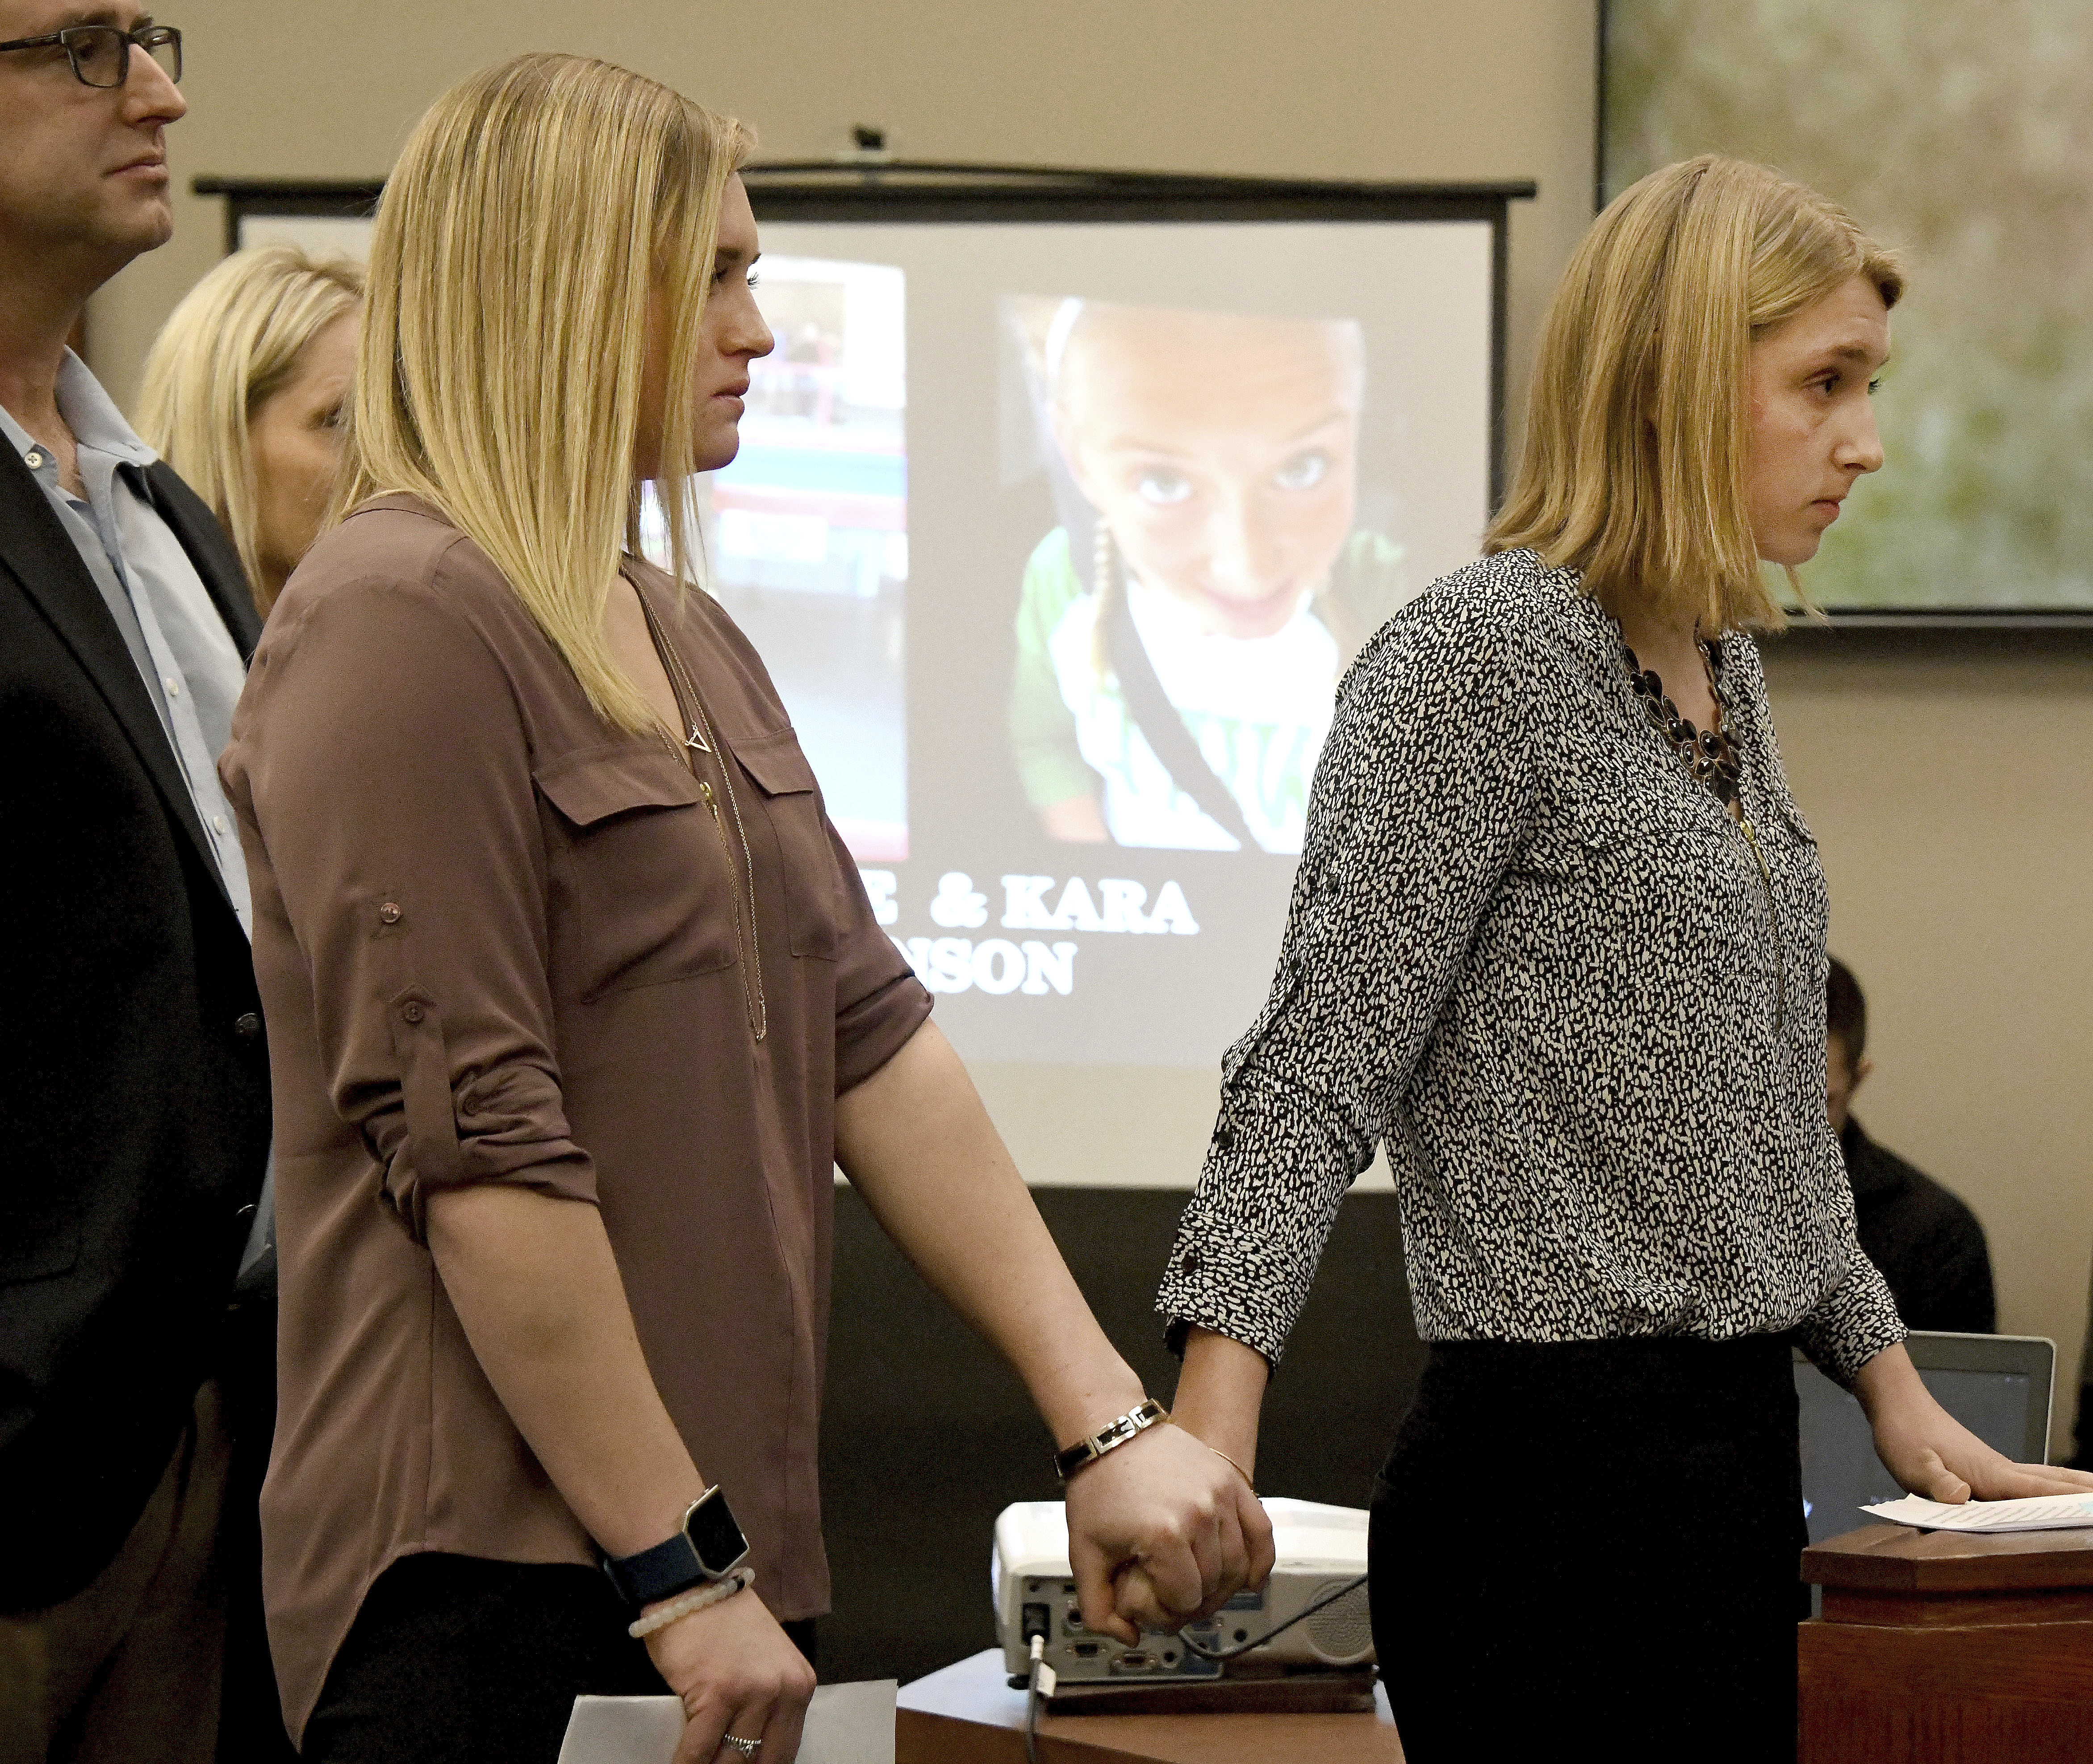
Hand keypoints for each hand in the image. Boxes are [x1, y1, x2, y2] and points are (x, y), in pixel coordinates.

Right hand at [645, 1586, 815, 1763]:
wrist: (692, 1588)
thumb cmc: (724, 1624)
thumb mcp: (766, 1663)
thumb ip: (768, 1705)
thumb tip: (753, 1753)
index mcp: (800, 1685)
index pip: (786, 1751)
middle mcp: (783, 1691)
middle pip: (761, 1760)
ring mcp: (751, 1693)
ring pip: (730, 1761)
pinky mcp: (716, 1695)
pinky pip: (699, 1751)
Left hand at [1062, 1421, 1274, 1644]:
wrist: (1111, 1431)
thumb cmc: (1097, 1487)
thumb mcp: (1084, 1553)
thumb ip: (1098, 1608)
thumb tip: (1131, 1636)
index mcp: (1164, 1536)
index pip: (1186, 1602)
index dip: (1168, 1610)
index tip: (1152, 1598)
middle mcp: (1200, 1516)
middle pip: (1214, 1587)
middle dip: (1193, 1599)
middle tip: (1172, 1592)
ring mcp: (1221, 1496)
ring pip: (1239, 1566)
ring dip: (1223, 1585)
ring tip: (1199, 1582)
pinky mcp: (1231, 1482)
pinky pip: (1262, 1532)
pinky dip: (1260, 1560)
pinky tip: (1250, 1578)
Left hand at [1856, 1342, 2092, 1503]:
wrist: (1897, 1403)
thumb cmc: (1903, 1433)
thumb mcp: (1912, 1464)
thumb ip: (1937, 1482)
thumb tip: (1961, 1496)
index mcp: (1990, 1474)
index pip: (2041, 1491)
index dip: (2071, 1503)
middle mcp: (2000, 1470)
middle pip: (2054, 1481)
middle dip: (2083, 1493)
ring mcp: (1994, 1467)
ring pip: (2043, 1478)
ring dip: (2070, 1488)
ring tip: (2092, 1497)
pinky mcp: (1983, 1467)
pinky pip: (2025, 1480)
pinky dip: (2048, 1486)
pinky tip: (2049, 1494)